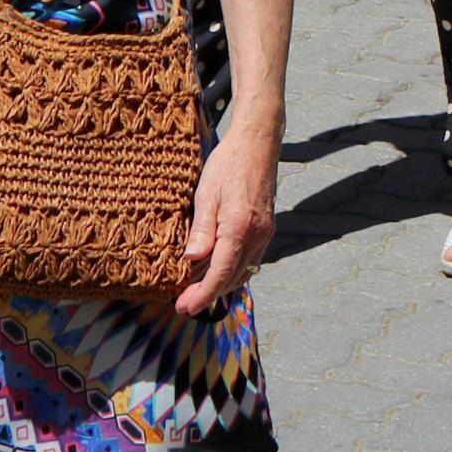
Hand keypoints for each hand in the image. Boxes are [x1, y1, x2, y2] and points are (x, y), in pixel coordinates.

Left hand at [177, 105, 280, 316]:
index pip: (220, 274)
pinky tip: (217, 269)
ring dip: (222, 284)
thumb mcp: (206, 194)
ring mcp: (265, 233)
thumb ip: (201, 231)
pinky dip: (233, 270)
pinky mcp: (267, 228)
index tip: (185, 307)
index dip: (202, 295)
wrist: (257, 144)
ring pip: (244, 271)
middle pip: (233, 278)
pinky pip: (251, 259)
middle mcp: (257, 236)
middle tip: (184, 303)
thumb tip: (190, 261)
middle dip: (209, 294)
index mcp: (239, 229)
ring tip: (197, 290)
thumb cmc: (228, 164)